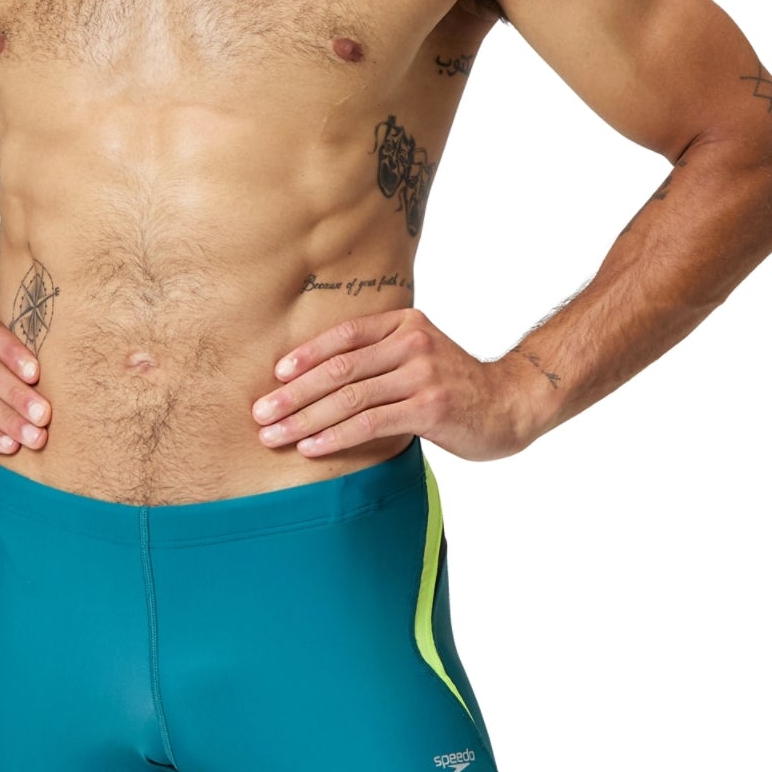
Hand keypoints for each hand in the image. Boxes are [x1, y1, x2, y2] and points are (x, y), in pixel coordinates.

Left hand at [249, 308, 541, 463]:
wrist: (511, 403)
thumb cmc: (455, 385)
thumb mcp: (419, 355)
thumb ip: (380, 356)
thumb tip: (318, 377)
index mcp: (404, 323)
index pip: (343, 335)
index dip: (305, 356)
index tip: (274, 376)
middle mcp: (412, 343)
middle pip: (339, 369)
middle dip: (293, 394)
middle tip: (261, 413)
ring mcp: (422, 374)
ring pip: (349, 398)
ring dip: (305, 420)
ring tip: (275, 436)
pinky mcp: (429, 407)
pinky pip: (370, 422)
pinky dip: (335, 436)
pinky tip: (311, 448)